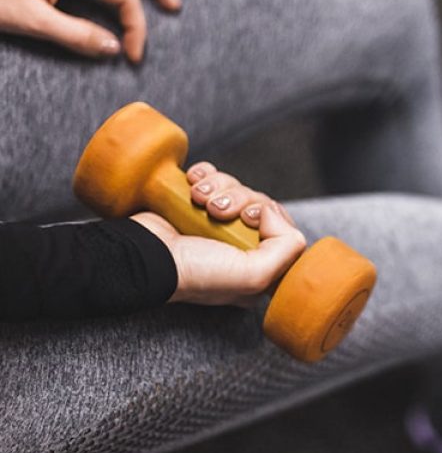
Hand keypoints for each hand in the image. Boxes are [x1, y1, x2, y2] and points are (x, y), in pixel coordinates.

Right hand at [131, 162, 305, 307]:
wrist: (145, 256)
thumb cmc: (196, 273)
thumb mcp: (254, 276)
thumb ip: (286, 249)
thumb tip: (272, 213)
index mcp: (259, 266)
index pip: (284, 227)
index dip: (271, 214)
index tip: (250, 218)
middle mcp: (240, 246)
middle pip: (260, 203)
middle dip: (241, 198)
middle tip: (219, 210)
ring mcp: (216, 225)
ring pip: (235, 187)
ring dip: (218, 186)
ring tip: (199, 199)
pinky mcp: (195, 206)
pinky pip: (212, 177)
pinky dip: (204, 175)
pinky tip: (192, 184)